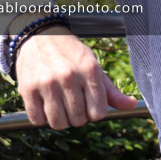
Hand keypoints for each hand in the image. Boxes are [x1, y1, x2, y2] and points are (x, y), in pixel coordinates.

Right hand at [14, 26, 137, 129]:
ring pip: (58, 123)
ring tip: (59, 105)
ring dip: (60, 119)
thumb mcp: (94, 66)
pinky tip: (45, 103)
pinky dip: (42, 117)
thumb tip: (132, 105)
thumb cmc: (72, 54)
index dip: (94, 112)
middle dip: (77, 116)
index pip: (98, 113)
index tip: (89, 104)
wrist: (40, 36)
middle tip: (72, 102)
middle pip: (78, 120)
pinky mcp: (28, 89)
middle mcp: (69, 76)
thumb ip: (111, 90)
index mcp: (89, 70)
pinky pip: (37, 119)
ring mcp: (47, 83)